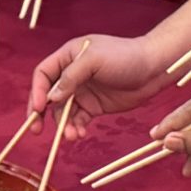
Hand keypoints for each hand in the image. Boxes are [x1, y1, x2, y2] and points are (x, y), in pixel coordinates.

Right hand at [25, 29, 169, 139]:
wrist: (154, 68)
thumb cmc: (126, 56)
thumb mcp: (95, 60)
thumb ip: (71, 76)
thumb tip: (51, 97)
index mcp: (68, 57)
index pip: (43, 74)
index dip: (37, 91)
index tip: (38, 108)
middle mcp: (72, 74)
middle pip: (48, 96)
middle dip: (41, 114)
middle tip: (36, 130)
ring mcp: (83, 92)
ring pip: (63, 112)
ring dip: (63, 125)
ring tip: (71, 135)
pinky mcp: (94, 106)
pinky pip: (78, 119)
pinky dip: (76, 127)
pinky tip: (80, 134)